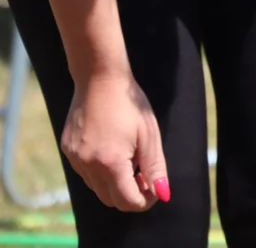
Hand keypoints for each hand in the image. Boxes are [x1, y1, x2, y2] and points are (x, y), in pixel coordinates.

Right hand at [61, 73, 169, 210]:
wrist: (99, 79)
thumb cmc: (130, 104)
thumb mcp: (150, 136)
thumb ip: (155, 168)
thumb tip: (162, 194)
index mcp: (110, 163)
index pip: (127, 201)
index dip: (145, 200)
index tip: (155, 188)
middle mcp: (88, 165)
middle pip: (110, 200)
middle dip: (131, 194)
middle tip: (145, 175)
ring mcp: (74, 158)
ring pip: (97, 188)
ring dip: (116, 183)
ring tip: (130, 159)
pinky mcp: (67, 150)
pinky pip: (85, 173)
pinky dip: (101, 171)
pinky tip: (113, 150)